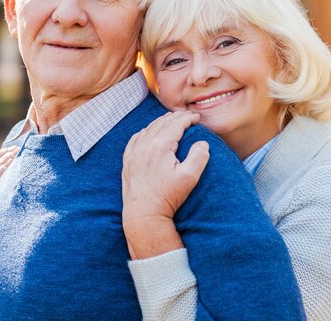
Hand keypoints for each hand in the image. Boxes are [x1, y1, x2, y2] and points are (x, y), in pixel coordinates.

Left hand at [122, 111, 209, 258]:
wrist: (144, 214)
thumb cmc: (168, 197)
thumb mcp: (190, 178)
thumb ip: (199, 156)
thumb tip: (202, 142)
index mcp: (160, 146)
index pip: (176, 123)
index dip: (188, 118)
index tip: (197, 117)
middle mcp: (144, 145)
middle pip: (162, 123)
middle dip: (176, 117)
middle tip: (188, 116)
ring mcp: (134, 152)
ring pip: (148, 128)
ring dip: (161, 122)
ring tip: (172, 121)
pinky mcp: (128, 160)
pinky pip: (136, 138)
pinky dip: (146, 131)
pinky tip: (150, 132)